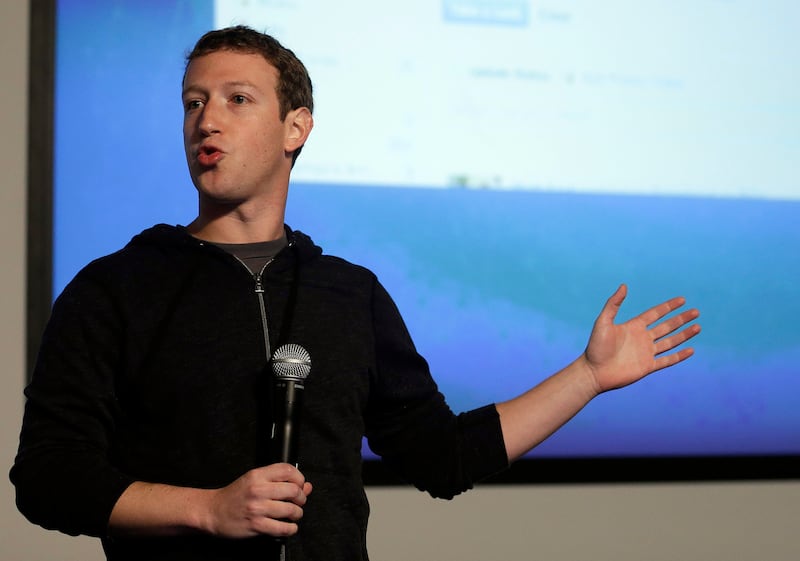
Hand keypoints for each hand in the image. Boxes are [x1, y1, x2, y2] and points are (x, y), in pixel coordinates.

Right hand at [203, 463, 312, 537]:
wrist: (213, 511)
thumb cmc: (234, 496)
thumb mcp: (255, 481)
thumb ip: (279, 481)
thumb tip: (306, 486)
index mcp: (258, 475)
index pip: (288, 470)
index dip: (299, 478)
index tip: (300, 485)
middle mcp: (258, 489)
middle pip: (293, 490)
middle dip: (301, 498)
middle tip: (299, 502)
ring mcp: (257, 508)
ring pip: (290, 510)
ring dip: (297, 514)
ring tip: (294, 515)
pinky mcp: (256, 525)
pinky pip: (282, 528)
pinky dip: (290, 529)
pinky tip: (289, 527)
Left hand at [584, 284, 699, 393]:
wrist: (594, 372)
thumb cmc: (595, 347)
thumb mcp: (603, 321)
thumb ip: (613, 304)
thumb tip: (624, 285)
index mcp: (633, 326)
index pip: (655, 314)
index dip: (668, 307)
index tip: (682, 300)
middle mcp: (642, 338)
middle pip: (666, 326)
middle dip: (681, 319)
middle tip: (696, 312)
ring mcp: (646, 353)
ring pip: (670, 342)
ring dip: (684, 335)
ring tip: (698, 327)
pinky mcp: (648, 367)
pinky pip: (667, 360)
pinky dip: (679, 356)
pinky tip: (691, 350)